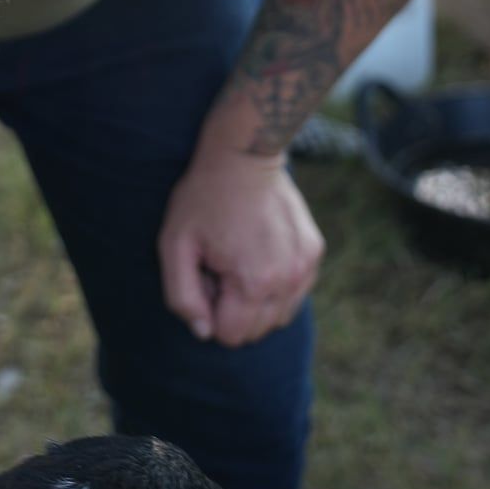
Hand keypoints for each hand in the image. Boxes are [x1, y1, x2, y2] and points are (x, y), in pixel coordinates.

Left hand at [158, 143, 323, 347]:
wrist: (244, 153)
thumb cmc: (204, 197)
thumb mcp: (174, 243)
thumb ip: (182, 295)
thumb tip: (204, 332)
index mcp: (253, 282)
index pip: (231, 335)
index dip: (210, 308)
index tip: (206, 273)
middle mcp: (288, 280)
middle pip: (256, 330)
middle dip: (233, 307)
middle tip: (220, 263)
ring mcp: (305, 267)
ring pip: (279, 315)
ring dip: (257, 298)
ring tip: (240, 256)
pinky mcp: (314, 252)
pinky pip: (294, 292)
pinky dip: (276, 283)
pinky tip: (260, 250)